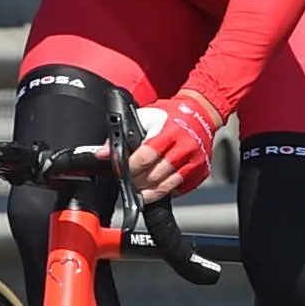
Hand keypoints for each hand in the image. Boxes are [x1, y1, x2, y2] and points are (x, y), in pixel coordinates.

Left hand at [121, 88, 221, 204]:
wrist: (201, 113)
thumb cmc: (171, 115)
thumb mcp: (145, 116)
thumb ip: (122, 134)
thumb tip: (102, 153)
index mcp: (169, 133)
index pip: (145, 157)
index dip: (130, 168)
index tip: (121, 172)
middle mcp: (184, 148)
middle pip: (155, 175)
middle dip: (137, 182)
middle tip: (128, 182)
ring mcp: (195, 162)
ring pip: (167, 186)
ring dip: (149, 192)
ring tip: (139, 191)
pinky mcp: (201, 172)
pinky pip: (179, 189)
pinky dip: (166, 191)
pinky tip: (156, 187)